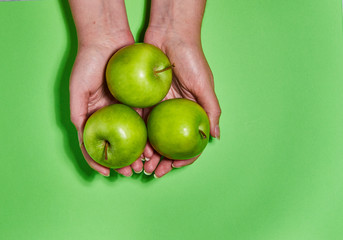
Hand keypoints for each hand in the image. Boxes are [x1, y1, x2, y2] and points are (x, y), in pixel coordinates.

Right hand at [70, 33, 145, 176]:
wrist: (108, 40)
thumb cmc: (88, 63)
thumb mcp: (78, 88)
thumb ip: (77, 112)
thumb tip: (82, 135)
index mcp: (93, 116)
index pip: (94, 145)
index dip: (99, 162)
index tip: (108, 173)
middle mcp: (109, 116)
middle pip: (116, 145)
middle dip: (123, 161)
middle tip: (132, 172)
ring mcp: (125, 110)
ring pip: (132, 137)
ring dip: (138, 153)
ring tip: (145, 164)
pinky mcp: (139, 101)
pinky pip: (144, 121)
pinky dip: (148, 135)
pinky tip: (154, 145)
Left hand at [142, 28, 220, 177]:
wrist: (169, 34)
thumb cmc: (191, 58)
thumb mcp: (205, 85)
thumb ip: (211, 110)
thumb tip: (214, 136)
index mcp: (191, 111)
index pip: (190, 141)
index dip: (184, 156)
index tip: (173, 166)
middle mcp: (175, 112)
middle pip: (168, 143)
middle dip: (162, 160)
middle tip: (153, 172)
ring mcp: (159, 107)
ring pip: (152, 136)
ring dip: (148, 152)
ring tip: (141, 164)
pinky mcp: (144, 99)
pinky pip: (140, 120)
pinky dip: (137, 135)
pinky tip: (132, 146)